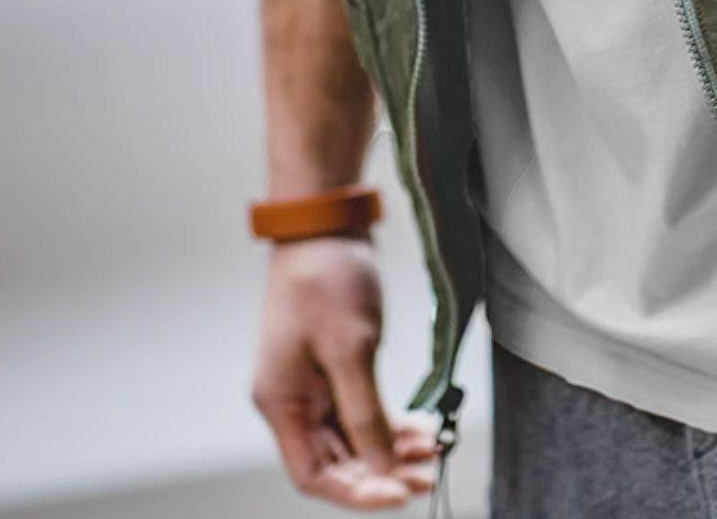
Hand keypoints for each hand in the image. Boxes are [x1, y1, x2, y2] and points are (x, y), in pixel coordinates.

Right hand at [252, 236, 440, 507]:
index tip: (400, 493)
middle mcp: (294, 400)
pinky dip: (391, 422)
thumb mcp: (350, 349)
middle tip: (429, 474)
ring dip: (392, 449)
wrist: (326, 224)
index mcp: (282, 402)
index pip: (313, 475)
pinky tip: (422, 426)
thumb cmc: (327, 278)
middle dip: (383, 472)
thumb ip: (364, 413)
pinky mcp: (336, 366)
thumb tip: (381, 467)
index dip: (356, 491)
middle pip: (337, 461)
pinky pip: (363, 409)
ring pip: (355, 437)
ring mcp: (315, 384)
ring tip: (434, 450)